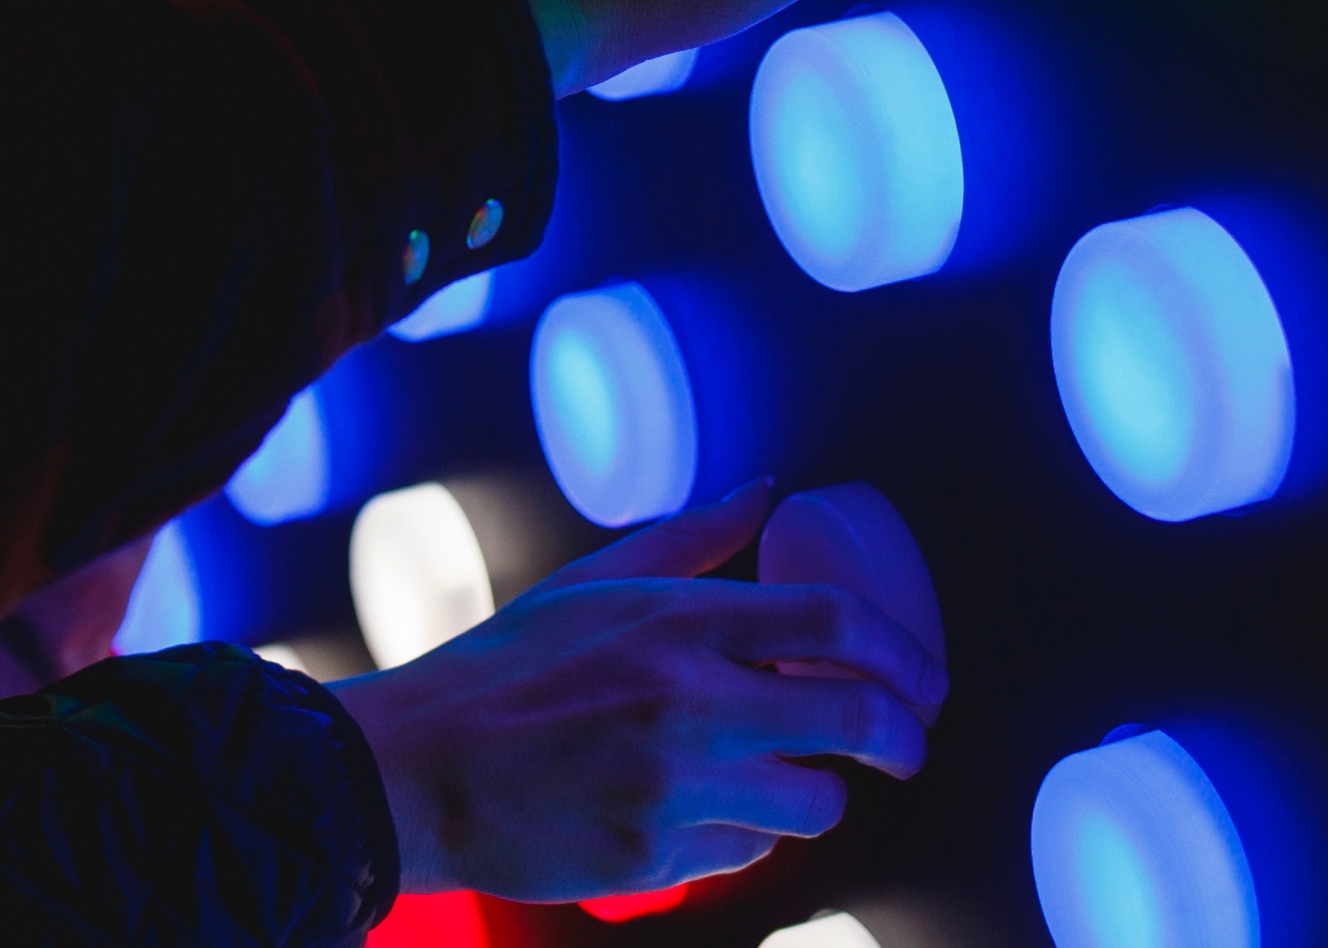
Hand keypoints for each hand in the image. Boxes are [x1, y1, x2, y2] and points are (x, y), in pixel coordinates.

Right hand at [332, 482, 947, 900]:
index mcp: (680, 621)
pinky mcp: (656, 862)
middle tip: (907, 743)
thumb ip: (695, 539)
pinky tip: (702, 806)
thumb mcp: (599, 580)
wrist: (424, 769)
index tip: (926, 678)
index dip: (902, 652)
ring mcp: (676, 791)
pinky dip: (742, 833)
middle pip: (853, 720)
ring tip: (786, 772)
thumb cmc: (512, 663)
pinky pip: (743, 853)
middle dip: (901, 737)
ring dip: (815, 789)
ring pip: (809, 802)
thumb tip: (768, 488)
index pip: (833, 623)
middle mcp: (690, 703)